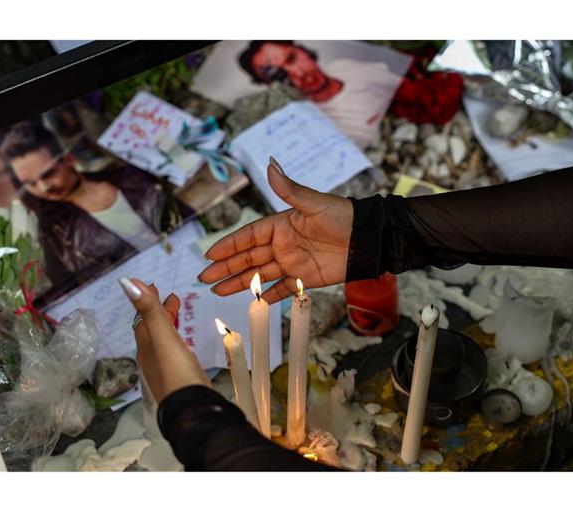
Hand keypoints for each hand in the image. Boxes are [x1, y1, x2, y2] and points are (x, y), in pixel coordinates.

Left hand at [121, 278, 209, 403]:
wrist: (191, 409)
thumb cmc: (177, 373)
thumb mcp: (163, 337)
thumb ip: (149, 310)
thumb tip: (127, 282)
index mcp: (146, 345)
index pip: (142, 317)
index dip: (147, 300)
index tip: (154, 284)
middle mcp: (151, 356)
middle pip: (151, 328)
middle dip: (158, 310)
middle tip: (170, 296)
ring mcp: (164, 368)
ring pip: (162, 339)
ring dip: (167, 323)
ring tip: (177, 312)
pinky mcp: (178, 377)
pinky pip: (172, 351)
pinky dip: (175, 339)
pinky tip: (183, 343)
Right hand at [199, 157, 352, 303]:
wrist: (368, 239)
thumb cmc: (343, 216)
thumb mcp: (314, 203)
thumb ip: (289, 189)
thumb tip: (270, 164)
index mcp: (280, 225)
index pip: (248, 236)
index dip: (228, 245)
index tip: (209, 254)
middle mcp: (282, 244)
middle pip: (248, 258)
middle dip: (225, 267)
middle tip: (204, 277)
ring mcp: (292, 262)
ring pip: (259, 275)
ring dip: (239, 283)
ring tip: (217, 290)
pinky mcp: (305, 278)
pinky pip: (282, 289)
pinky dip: (268, 296)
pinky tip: (253, 303)